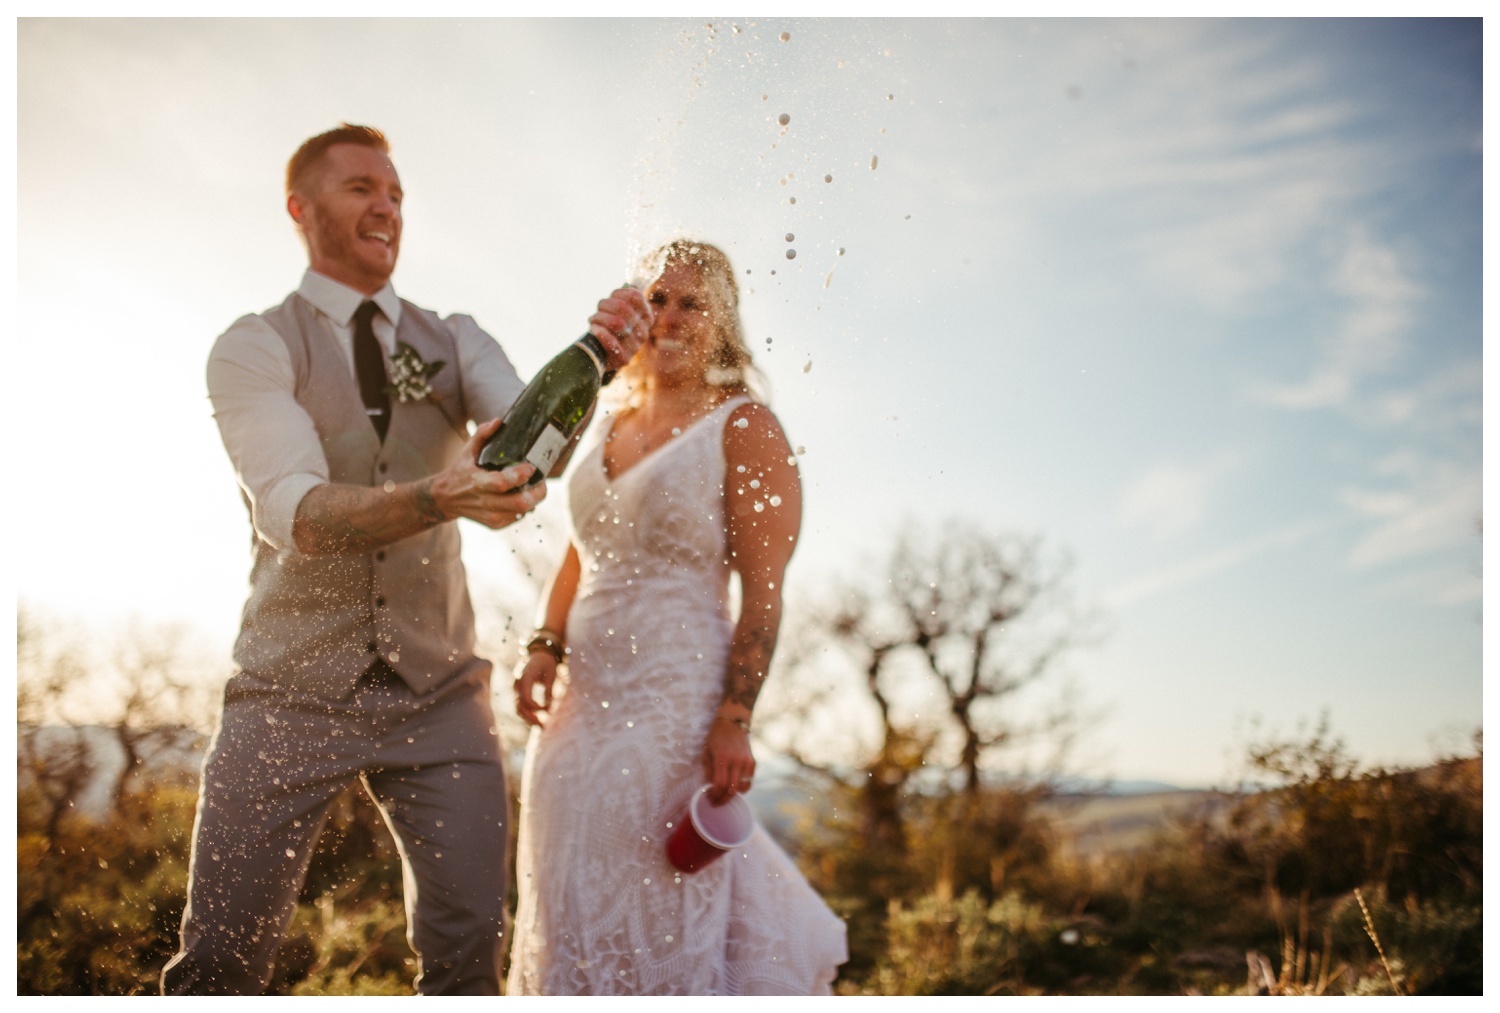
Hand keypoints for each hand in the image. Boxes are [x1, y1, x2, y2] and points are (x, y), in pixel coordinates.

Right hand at [430, 418, 545, 528]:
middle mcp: (484, 501)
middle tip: (542, 481)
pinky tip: (522, 496)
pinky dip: (525, 508)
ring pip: (522, 512)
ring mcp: (490, 515)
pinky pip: (517, 518)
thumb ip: (482, 434)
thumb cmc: (460, 471)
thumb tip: (499, 421)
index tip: (531, 466)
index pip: (502, 483)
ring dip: (534, 499)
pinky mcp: (494, 524)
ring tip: (535, 488)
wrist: (445, 499)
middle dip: (537, 492)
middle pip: (519, 503)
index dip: (520, 475)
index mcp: (477, 481)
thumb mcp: (467, 451)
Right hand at [513, 651, 558, 726]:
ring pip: (518, 708)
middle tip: (542, 727)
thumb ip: (549, 691)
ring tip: (540, 727)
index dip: (535, 708)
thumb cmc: (547, 663)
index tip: (547, 710)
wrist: (539, 653)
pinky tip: (537, 720)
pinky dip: (528, 713)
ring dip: (528, 718)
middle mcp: (517, 684)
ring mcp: (516, 688)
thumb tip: (549, 708)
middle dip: (530, 718)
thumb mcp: (552, 675)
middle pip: (519, 706)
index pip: (526, 698)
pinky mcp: (518, 691)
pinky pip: (520, 705)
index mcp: (525, 678)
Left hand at [588, 285, 652, 369]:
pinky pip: (612, 342)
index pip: (635, 296)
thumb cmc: (609, 325)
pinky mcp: (625, 358)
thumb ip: (624, 296)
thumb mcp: (617, 307)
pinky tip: (595, 329)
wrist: (601, 353)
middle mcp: (644, 331)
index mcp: (646, 316)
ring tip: (594, 321)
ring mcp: (636, 346)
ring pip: (616, 323)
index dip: (618, 295)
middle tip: (599, 311)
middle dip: (605, 306)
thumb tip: (630, 287)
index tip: (611, 299)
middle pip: (622, 307)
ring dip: (599, 318)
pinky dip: (601, 333)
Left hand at [702, 714, 754, 803]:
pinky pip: (749, 781)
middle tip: (716, 802)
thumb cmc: (716, 737)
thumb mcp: (707, 752)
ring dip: (732, 795)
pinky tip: (734, 786)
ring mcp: (746, 762)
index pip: (719, 784)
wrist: (733, 723)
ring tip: (724, 795)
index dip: (714, 795)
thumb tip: (710, 788)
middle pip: (731, 789)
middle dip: (723, 799)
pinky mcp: (753, 762)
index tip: (709, 798)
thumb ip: (709, 771)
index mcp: (722, 758)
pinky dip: (742, 787)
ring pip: (742, 788)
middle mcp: (736, 761)